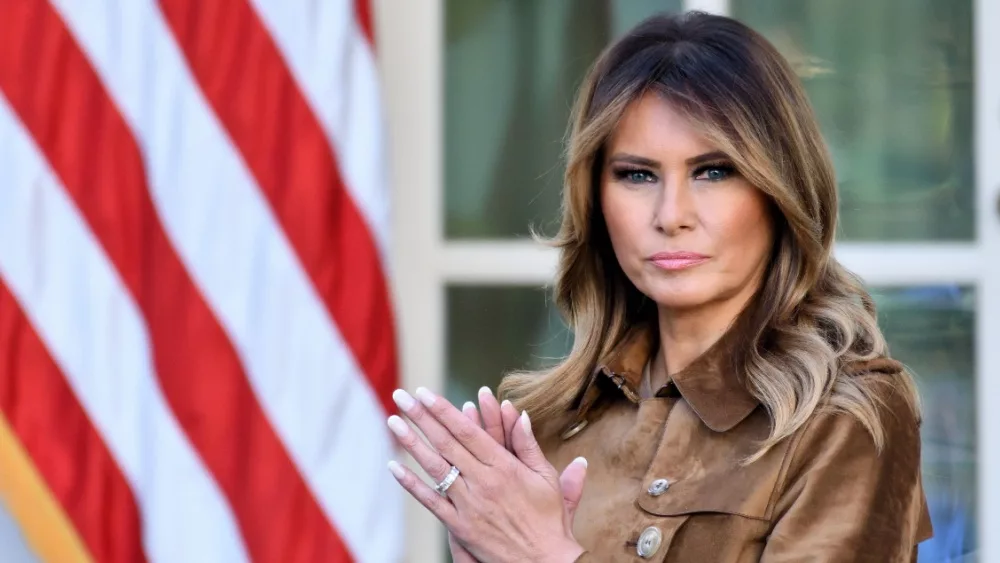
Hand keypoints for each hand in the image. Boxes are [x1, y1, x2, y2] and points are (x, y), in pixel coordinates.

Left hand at [386, 387, 586, 562]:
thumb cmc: (549, 520)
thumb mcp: (546, 478)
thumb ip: (528, 445)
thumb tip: (520, 414)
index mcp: (504, 467)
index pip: (467, 432)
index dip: (444, 411)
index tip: (426, 393)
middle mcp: (483, 482)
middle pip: (446, 443)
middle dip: (421, 417)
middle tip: (402, 396)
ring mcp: (469, 504)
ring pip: (435, 468)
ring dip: (411, 443)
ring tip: (393, 421)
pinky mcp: (460, 526)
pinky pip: (432, 502)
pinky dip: (411, 484)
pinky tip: (395, 467)